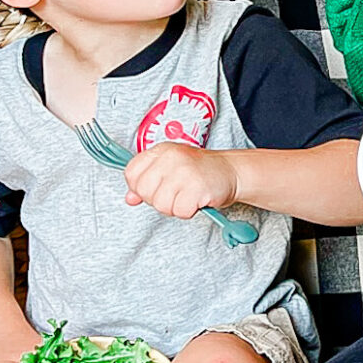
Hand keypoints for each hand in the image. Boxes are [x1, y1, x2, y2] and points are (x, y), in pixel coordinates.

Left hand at [124, 142, 239, 216]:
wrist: (232, 171)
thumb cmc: (200, 172)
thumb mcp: (170, 170)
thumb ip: (148, 182)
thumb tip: (130, 198)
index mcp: (161, 151)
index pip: (131, 173)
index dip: (140, 188)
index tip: (156, 188)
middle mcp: (170, 158)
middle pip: (144, 191)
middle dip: (158, 200)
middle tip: (175, 194)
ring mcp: (184, 171)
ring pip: (161, 204)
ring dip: (174, 207)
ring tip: (187, 196)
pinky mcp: (196, 187)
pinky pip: (180, 211)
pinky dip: (188, 211)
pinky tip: (197, 200)